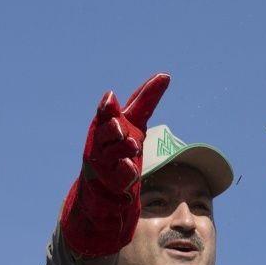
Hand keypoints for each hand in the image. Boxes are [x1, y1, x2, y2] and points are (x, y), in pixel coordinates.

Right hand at [59, 73, 169, 256]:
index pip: (105, 114)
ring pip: (110, 158)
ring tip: (133, 145)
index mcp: (105, 128)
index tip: (111, 96)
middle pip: (104, 135)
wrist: (105, 189)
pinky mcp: (109, 188)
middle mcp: (100, 146)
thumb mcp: (134, 124)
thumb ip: (145, 101)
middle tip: (122, 127)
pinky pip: (117, 183)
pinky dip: (123, 178)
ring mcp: (103, 168)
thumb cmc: (119, 148)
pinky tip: (130, 174)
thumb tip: (165, 75)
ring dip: (121, 151)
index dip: (107, 107)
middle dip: (111, 130)